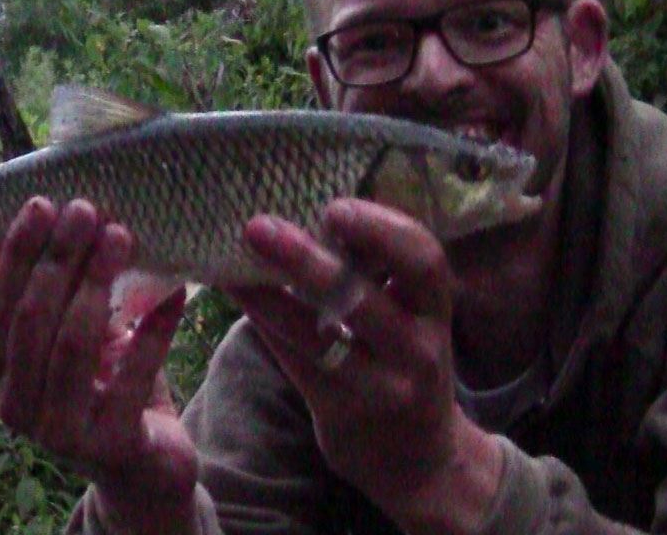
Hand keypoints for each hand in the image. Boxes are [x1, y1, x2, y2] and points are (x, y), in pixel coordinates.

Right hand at [0, 197, 197, 531]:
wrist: (143, 465)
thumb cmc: (106, 386)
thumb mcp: (76, 338)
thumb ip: (60, 293)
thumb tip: (59, 209)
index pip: (1, 304)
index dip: (20, 252)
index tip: (44, 203)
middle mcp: (17, 407)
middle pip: (34, 318)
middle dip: (59, 258)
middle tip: (88, 210)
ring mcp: (60, 432)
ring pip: (73, 343)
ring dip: (98, 282)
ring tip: (123, 236)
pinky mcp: (109, 445)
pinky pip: (133, 375)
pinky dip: (155, 328)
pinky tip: (176, 292)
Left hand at [231, 199, 502, 532]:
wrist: (420, 461)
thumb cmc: (405, 365)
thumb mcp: (412, 318)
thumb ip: (380, 274)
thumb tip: (317, 208)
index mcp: (435, 311)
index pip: (424, 262)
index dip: (383, 230)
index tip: (335, 205)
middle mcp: (416, 349)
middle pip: (366, 302)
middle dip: (310, 261)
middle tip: (261, 225)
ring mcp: (379, 387)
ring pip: (319, 338)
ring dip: (270, 295)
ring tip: (232, 260)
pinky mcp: (343, 413)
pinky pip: (296, 362)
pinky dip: (265, 324)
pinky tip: (238, 293)